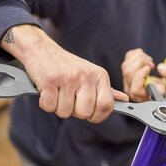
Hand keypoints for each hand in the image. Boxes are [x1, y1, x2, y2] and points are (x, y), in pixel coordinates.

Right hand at [0, 25, 127, 121]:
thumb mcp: (91, 74)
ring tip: (56, 92)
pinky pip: (49, 107)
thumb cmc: (66, 67)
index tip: (89, 114)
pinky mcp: (50, 80)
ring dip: (58, 107)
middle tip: (68, 99)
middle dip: (74, 112)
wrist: (41, 49)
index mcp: (100, 76)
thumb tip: (124, 100)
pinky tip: (46, 90)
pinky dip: (45, 103)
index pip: (106, 106)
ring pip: (65, 112)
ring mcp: (68, 77)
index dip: (97, 116)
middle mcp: (87, 75)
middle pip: (85, 113)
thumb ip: (106, 90)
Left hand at [121, 48, 165, 107]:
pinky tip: (145, 59)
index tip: (150, 68)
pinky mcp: (129, 76)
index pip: (136, 89)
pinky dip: (136, 55)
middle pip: (128, 73)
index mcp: (149, 96)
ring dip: (140, 58)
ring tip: (150, 62)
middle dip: (141, 62)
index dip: (140, 76)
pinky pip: (126, 61)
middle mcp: (137, 93)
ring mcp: (131, 84)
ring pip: (126, 67)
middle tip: (152, 64)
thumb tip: (161, 68)